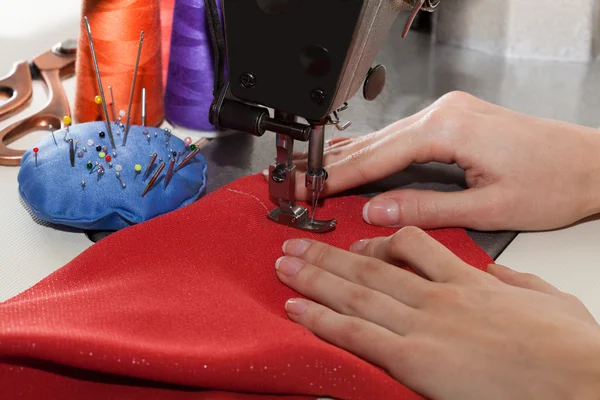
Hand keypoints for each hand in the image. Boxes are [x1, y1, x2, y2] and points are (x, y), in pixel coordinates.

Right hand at [269, 92, 599, 230]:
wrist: (593, 162)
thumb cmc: (554, 182)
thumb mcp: (488, 207)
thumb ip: (426, 208)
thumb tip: (377, 211)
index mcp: (447, 129)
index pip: (376, 156)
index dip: (338, 176)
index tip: (307, 189)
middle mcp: (443, 114)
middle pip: (372, 142)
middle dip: (331, 164)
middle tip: (294, 180)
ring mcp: (447, 113)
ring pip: (383, 136)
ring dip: (346, 157)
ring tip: (311, 169)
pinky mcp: (452, 120)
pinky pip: (399, 136)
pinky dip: (371, 151)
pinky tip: (352, 159)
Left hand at [275, 227, 599, 399]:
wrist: (578, 381)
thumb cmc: (568, 349)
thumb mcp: (544, 298)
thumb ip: (509, 280)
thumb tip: (491, 273)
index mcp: (467, 281)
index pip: (411, 245)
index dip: (376, 239)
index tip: (357, 240)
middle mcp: (437, 297)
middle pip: (370, 265)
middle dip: (327, 254)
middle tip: (294, 243)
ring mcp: (423, 326)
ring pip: (356, 291)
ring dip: (314, 277)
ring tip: (284, 266)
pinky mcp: (416, 359)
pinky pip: (358, 334)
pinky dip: (322, 319)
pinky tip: (296, 309)